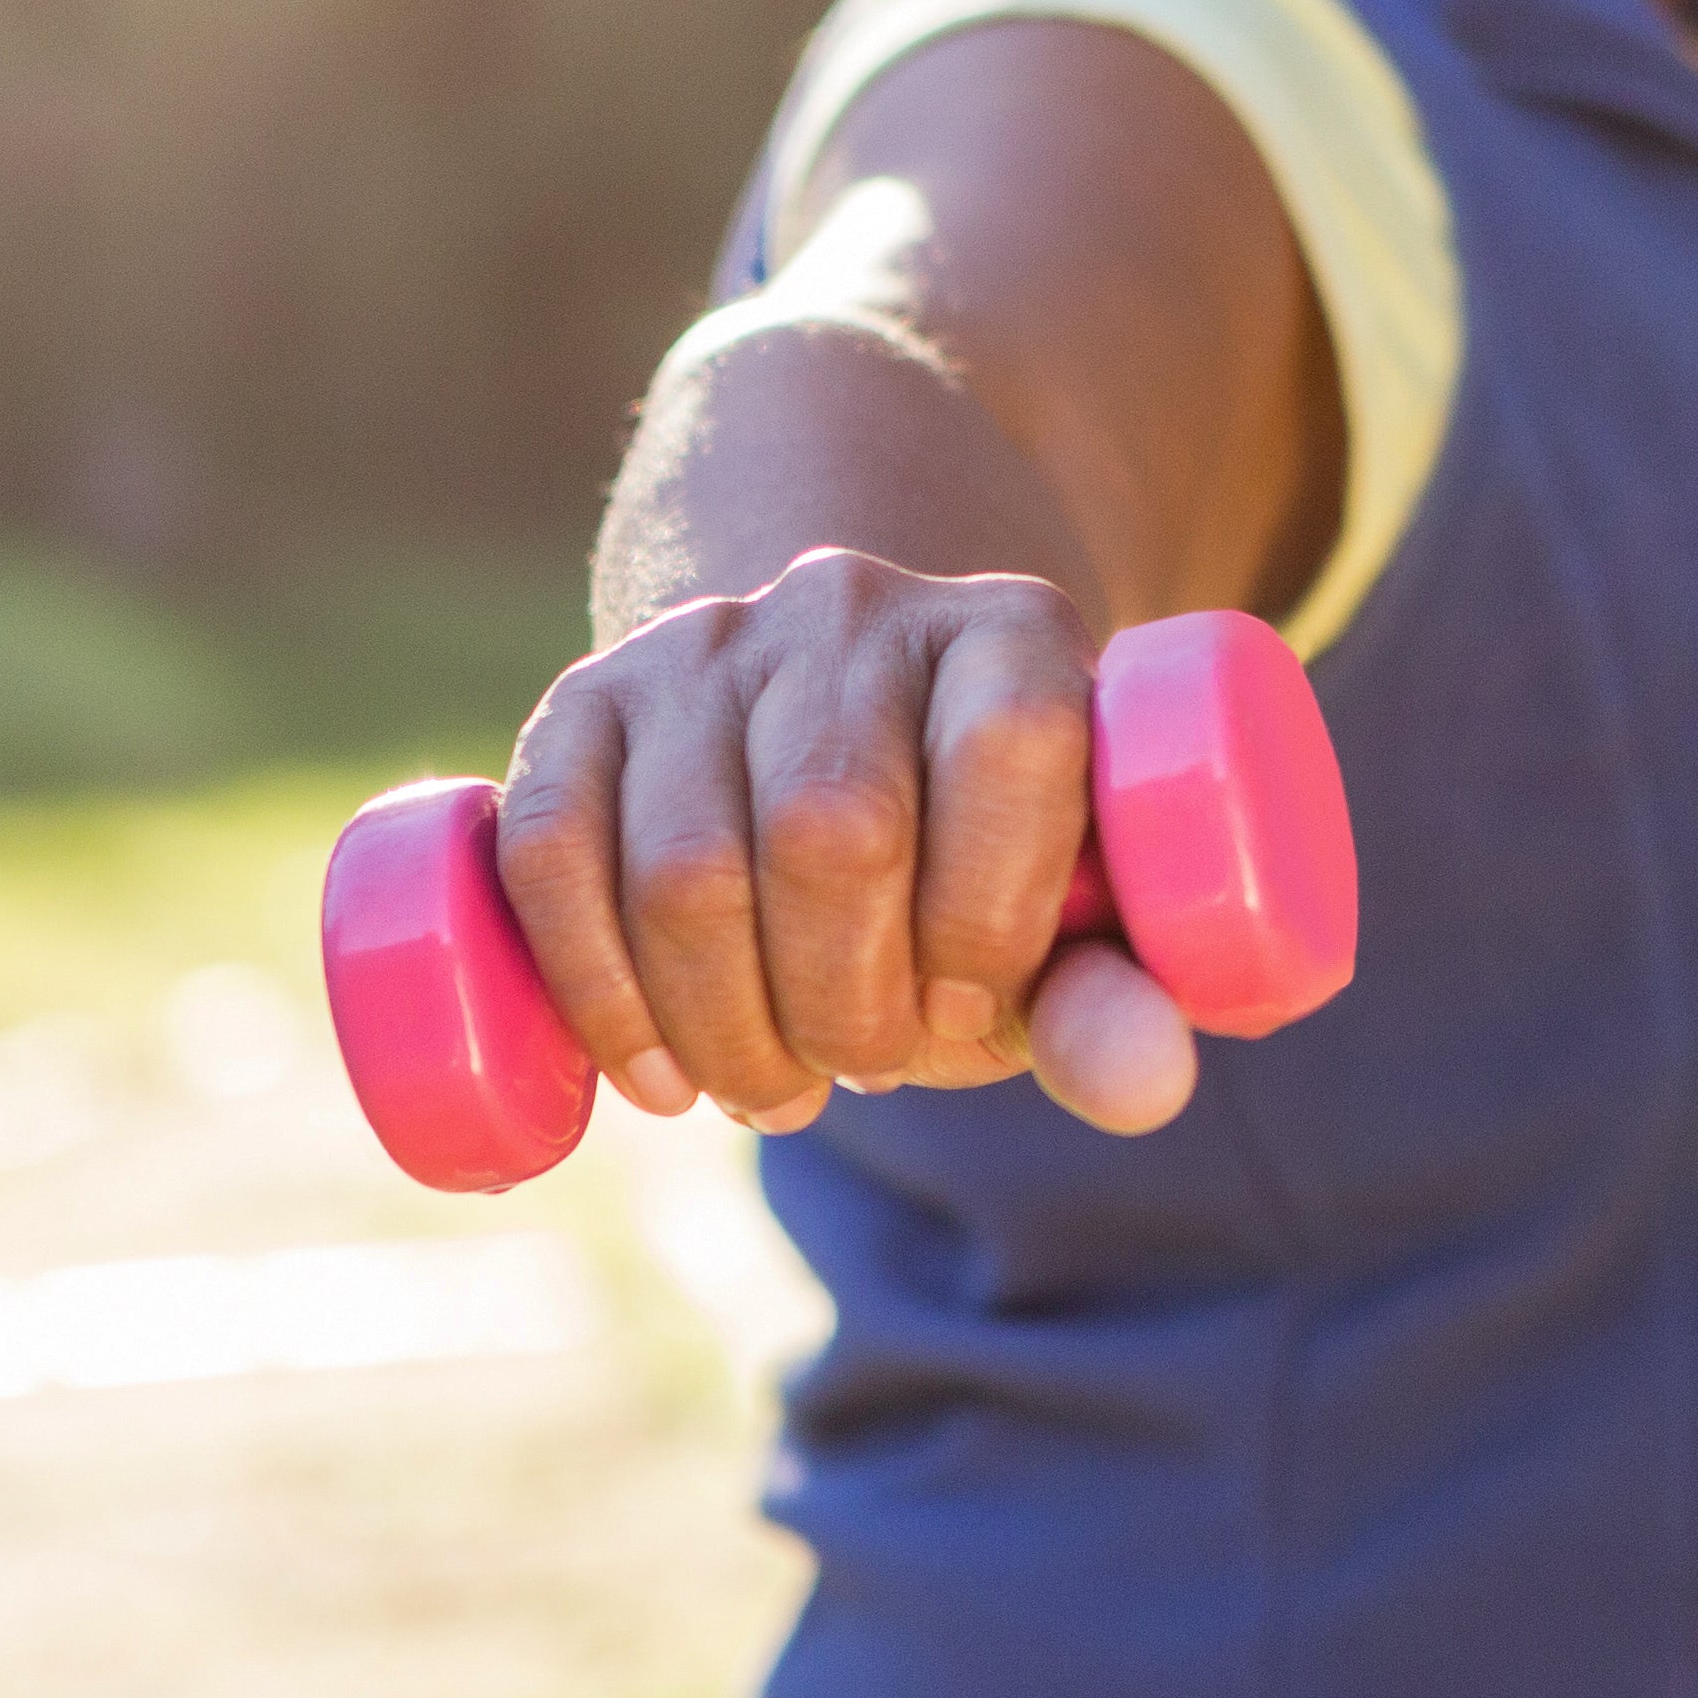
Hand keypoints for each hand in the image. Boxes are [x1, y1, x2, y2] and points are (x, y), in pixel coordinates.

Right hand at [489, 548, 1200, 1141]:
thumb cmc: (971, 857)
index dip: (988, 913)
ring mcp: (705, 645)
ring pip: (688, 863)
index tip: (967, 1013)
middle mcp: (854, 609)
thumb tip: (1142, 1083)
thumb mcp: (1069, 919)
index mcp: (1011, 633)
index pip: (1010, 745)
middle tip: (863, 1071)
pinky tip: (658, 1074)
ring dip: (727, 1026)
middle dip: (845, 1001)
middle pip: (833, 826)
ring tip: (774, 1088)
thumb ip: (1116, 1000)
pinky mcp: (585, 700)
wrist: (828, 727)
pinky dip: (600, 994)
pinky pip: (555, 854)